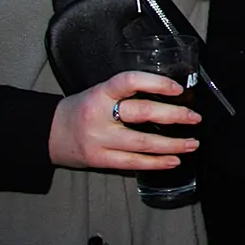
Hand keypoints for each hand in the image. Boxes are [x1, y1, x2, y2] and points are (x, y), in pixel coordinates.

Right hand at [48, 71, 201, 170]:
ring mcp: (99, 139)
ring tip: (191, 143)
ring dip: (172, 144)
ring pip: (142, 143)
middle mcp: (99, 114)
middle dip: (174, 116)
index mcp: (101, 92)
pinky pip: (133, 163)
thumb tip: (168, 97)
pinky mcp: (99, 160)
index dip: (155, 83)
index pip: (129, 81)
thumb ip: (127, 94)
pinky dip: (156, 162)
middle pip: (142, 113)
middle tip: (195, 118)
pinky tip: (173, 160)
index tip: (178, 89)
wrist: (50, 133)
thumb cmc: (83, 109)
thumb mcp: (100, 93)